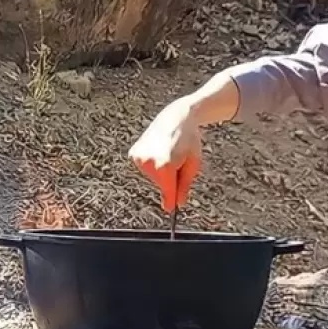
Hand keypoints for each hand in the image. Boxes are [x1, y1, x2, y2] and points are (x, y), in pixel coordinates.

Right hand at [129, 97, 203, 212]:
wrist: (177, 117)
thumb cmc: (189, 139)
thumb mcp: (193, 164)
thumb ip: (184, 186)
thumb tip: (178, 203)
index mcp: (165, 165)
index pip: (167, 191)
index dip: (171, 201)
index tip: (171, 211)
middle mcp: (148, 162)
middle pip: (160, 184)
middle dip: (169, 180)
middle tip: (178, 164)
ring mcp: (139, 157)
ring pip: (152, 176)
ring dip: (160, 171)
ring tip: (169, 154)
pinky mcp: (133, 153)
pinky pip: (144, 167)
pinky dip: (152, 164)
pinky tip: (159, 151)